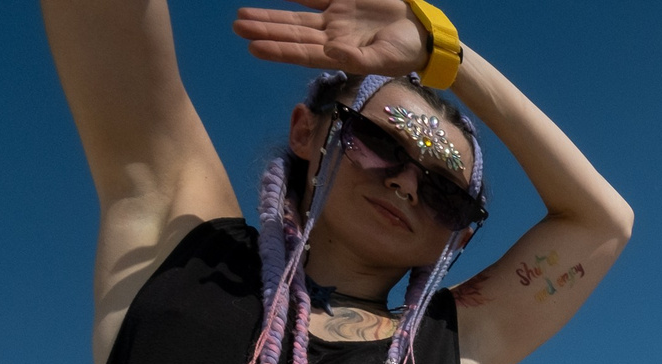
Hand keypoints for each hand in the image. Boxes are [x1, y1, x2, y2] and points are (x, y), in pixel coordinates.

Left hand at [234, 0, 429, 75]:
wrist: (425, 33)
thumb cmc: (408, 51)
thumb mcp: (386, 60)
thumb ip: (358, 60)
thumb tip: (330, 54)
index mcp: (340, 54)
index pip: (302, 52)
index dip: (278, 50)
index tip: (253, 47)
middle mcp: (332, 38)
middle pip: (292, 34)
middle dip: (265, 31)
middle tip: (237, 27)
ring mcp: (335, 19)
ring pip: (296, 17)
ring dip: (270, 17)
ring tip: (242, 16)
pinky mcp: (342, 1)